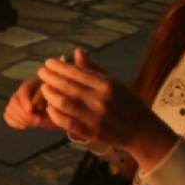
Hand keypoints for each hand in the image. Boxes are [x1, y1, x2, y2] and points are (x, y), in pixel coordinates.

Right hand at [4, 75, 60, 130]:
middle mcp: (24, 90)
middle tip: (37, 122)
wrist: (61, 110)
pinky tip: (24, 126)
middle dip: (23, 113)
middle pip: (14, 100)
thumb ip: (53, 103)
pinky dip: (13, 122)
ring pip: (10, 108)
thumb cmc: (62, 104)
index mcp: (35, 84)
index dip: (25, 100)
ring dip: (19, 118)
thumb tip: (43, 105)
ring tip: (34, 124)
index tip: (31, 110)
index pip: (24, 89)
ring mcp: (18, 100)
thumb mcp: (61, 103)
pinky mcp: (15, 110)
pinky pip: (7, 115)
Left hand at [37, 49, 176, 169]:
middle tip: (41, 73)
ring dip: (50, 94)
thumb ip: (94, 69)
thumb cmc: (130, 104)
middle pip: (68, 86)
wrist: (143, 132)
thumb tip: (76, 52)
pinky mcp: (91, 132)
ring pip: (65, 103)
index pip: (77, 72)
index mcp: (107, 84)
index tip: (48, 63)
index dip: (60, 67)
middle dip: (51, 78)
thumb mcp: (116, 82)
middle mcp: (100, 99)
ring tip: (44, 88)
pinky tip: (50, 108)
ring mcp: (94, 117)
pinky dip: (56, 114)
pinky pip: (67, 122)